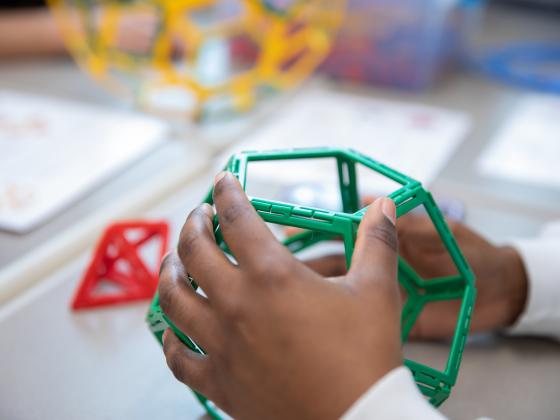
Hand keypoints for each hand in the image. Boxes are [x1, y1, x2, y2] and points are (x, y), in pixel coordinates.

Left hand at [158, 173, 402, 419]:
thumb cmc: (365, 357)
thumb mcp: (376, 292)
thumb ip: (376, 243)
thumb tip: (385, 206)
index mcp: (272, 276)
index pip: (237, 218)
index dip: (226, 191)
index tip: (222, 179)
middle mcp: (237, 305)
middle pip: (194, 251)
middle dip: (192, 224)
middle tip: (199, 215)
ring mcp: (221, 344)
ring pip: (173, 300)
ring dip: (168, 274)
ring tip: (174, 262)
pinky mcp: (218, 380)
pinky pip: (178, 356)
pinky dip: (171, 337)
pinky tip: (174, 329)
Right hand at [301, 214, 528, 338]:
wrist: (501, 291)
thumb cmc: (470, 253)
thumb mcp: (438, 231)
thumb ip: (404, 222)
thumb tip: (366, 198)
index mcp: (381, 242)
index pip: (338, 233)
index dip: (312, 230)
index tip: (285, 230)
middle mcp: (373, 268)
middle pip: (329, 265)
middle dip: (299, 263)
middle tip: (272, 266)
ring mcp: (379, 296)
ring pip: (337, 294)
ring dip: (311, 293)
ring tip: (283, 296)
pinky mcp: (390, 321)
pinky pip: (360, 320)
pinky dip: (337, 321)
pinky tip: (314, 325)